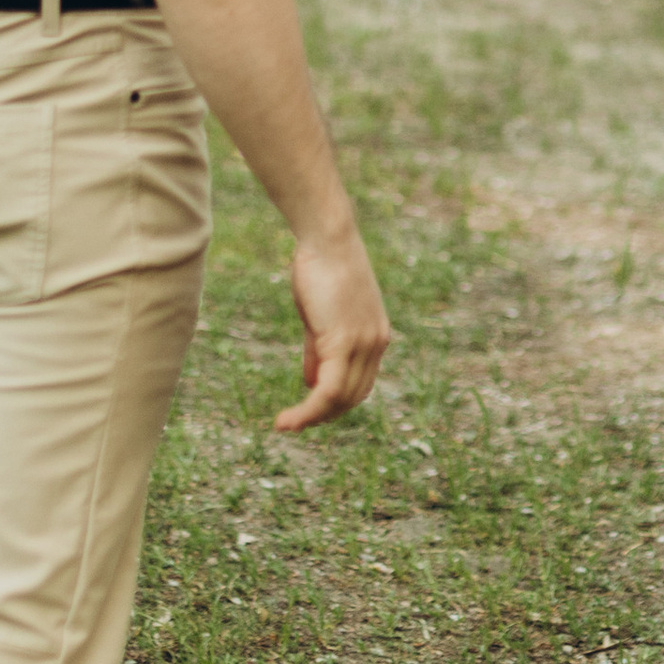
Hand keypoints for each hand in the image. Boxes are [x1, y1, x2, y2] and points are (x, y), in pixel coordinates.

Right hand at [278, 218, 391, 431]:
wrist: (327, 238)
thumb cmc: (320, 267)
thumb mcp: (322, 315)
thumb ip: (320, 349)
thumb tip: (312, 381)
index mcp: (376, 337)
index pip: (360, 384)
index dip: (336, 402)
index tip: (310, 409)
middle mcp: (376, 344)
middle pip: (353, 397)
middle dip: (324, 415)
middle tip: (295, 422)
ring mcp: (363, 344)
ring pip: (340, 399)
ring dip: (312, 418)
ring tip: (286, 425)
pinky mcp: (343, 342)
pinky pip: (327, 390)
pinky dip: (308, 411)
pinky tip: (288, 420)